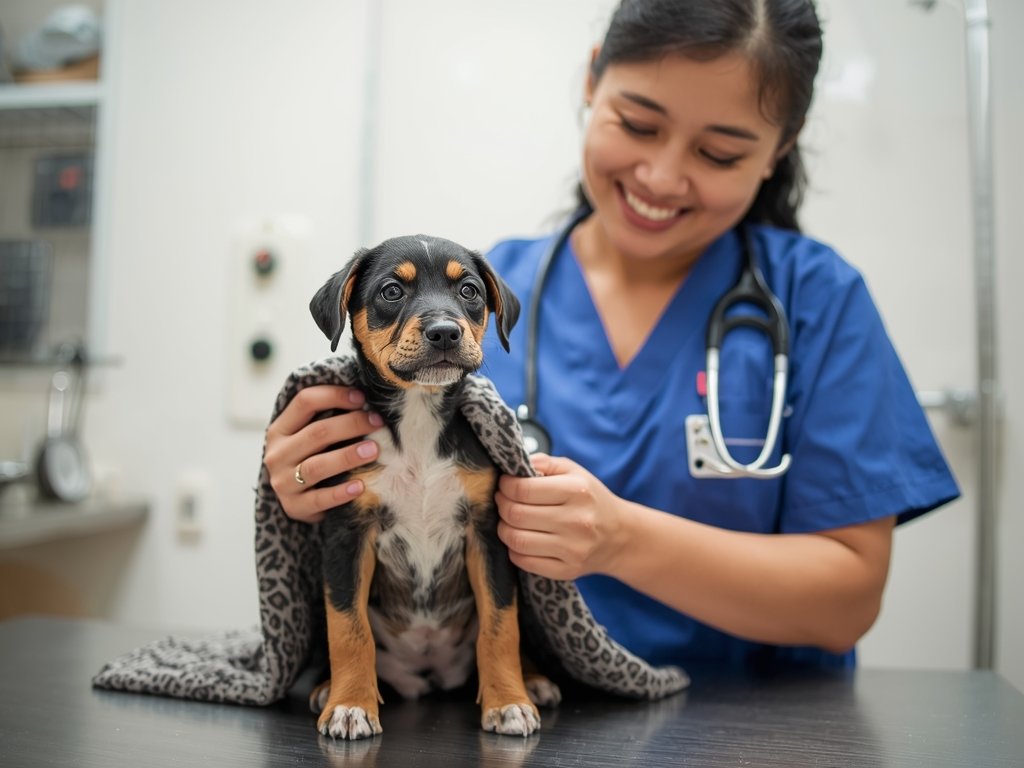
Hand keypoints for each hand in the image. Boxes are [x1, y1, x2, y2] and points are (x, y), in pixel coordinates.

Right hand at [263, 385, 382, 523]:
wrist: (296, 501)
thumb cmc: (311, 459)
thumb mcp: (308, 437)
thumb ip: (326, 418)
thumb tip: (365, 400)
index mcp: (280, 430)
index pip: (304, 402)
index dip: (334, 395)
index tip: (362, 398)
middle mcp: (278, 454)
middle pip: (316, 433)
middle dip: (351, 424)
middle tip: (377, 423)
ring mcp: (283, 482)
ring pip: (317, 466)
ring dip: (348, 456)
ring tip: (374, 450)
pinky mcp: (294, 507)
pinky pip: (320, 499)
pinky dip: (341, 492)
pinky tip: (361, 486)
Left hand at [495, 454, 626, 580]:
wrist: (619, 536)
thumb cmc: (590, 499)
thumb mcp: (574, 471)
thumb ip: (544, 463)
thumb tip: (514, 467)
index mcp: (577, 491)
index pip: (523, 490)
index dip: (505, 486)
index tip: (505, 484)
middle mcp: (577, 521)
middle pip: (516, 515)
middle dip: (502, 505)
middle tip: (504, 501)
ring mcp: (572, 549)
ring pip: (516, 540)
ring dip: (504, 528)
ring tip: (510, 520)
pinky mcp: (567, 570)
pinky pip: (524, 561)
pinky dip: (514, 549)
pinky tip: (522, 539)